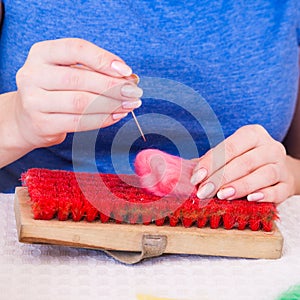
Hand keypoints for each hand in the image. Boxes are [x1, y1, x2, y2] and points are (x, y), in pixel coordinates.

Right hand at [14, 38, 142, 148]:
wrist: (28, 118)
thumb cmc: (56, 91)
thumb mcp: (68, 72)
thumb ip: (94, 71)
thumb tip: (128, 78)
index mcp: (42, 53)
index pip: (76, 48)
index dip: (103, 59)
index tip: (126, 71)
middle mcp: (33, 74)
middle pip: (80, 78)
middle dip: (113, 86)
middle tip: (134, 92)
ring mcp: (34, 101)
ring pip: (81, 102)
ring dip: (111, 104)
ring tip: (129, 105)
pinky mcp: (42, 124)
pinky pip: (78, 122)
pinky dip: (102, 119)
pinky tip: (116, 116)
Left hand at [190, 124, 294, 203]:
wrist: (277, 169)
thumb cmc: (245, 160)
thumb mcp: (229, 155)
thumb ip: (211, 161)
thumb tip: (188, 173)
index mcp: (252, 134)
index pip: (230, 147)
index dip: (211, 163)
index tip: (196, 178)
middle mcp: (270, 147)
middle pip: (246, 162)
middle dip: (221, 178)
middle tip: (204, 192)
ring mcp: (281, 166)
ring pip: (263, 175)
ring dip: (241, 186)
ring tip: (222, 195)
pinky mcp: (288, 184)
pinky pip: (279, 190)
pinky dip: (264, 195)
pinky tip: (250, 199)